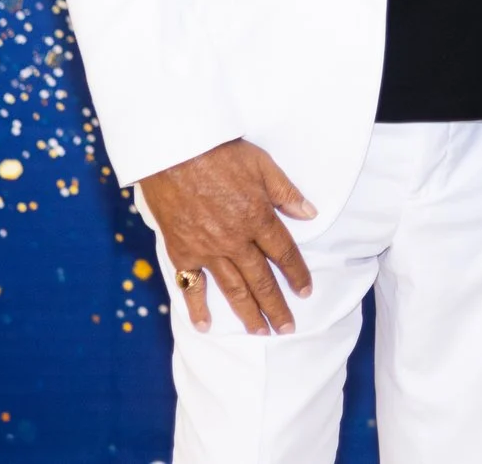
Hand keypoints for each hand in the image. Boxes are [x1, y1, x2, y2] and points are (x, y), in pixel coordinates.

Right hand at [140, 139, 315, 336]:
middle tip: (287, 328)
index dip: (297, 274)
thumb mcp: (261, 163)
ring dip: (249, 313)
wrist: (172, 150)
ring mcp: (208, 249)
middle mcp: (236, 240)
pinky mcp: (182, 251)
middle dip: (277, 307)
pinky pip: (191, 285)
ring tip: (261, 332)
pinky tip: (205, 326)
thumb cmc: (218, 151)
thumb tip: (309, 214)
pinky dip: (197, 307)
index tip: (305, 291)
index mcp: (258, 217)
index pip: (284, 254)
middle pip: (262, 280)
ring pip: (234, 289)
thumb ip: (285, 192)